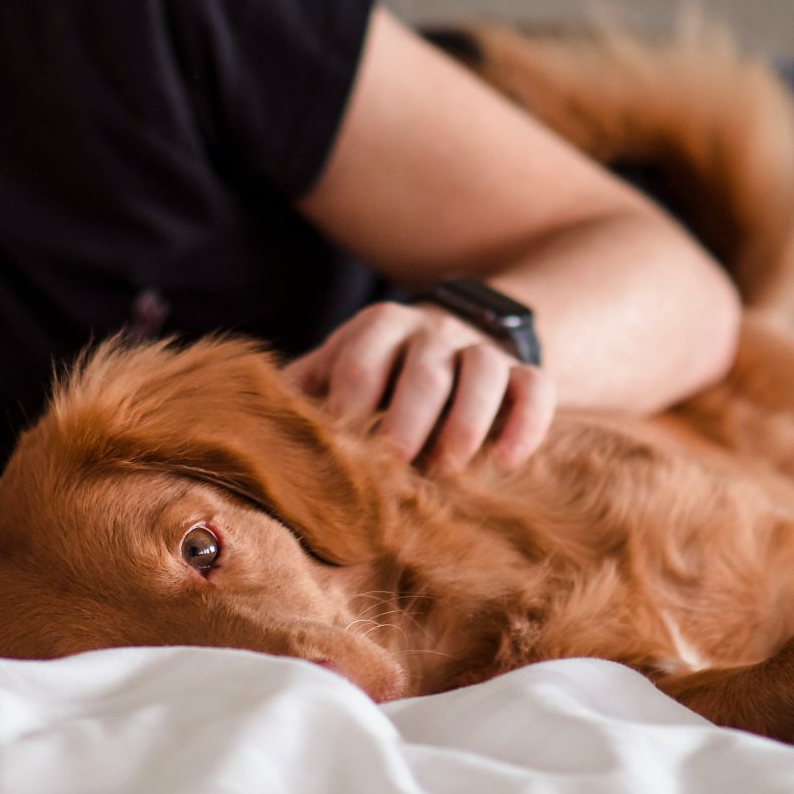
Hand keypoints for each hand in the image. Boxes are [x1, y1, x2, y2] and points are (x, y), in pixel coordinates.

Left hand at [283, 301, 553, 471]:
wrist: (452, 341)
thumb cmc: (379, 373)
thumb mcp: (337, 368)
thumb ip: (303, 392)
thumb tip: (257, 433)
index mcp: (379, 326)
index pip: (361, 359)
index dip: (349, 404)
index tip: (340, 447)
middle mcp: (433, 331)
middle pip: (425, 368)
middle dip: (408, 417)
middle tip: (393, 462)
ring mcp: (482, 349)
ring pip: (484, 371)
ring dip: (466, 420)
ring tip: (449, 467)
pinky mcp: (524, 373)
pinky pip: (536, 389)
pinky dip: (526, 424)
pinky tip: (506, 462)